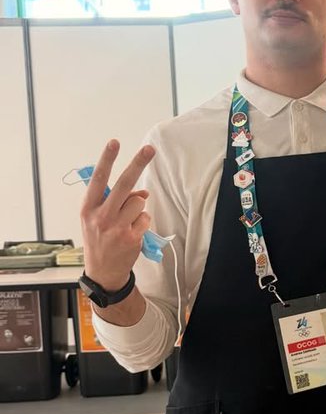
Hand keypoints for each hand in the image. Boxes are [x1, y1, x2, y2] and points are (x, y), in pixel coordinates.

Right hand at [80, 139, 155, 288]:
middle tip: (149, 149)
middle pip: (125, 184)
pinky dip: (142, 222)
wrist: (103, 271)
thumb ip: (115, 201)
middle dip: (138, 164)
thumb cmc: (100, 238)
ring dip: (138, 208)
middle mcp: (101, 216)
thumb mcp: (97, 218)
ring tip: (127, 221)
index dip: (107, 159)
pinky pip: (145, 218)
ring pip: (139, 202)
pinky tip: (132, 232)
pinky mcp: (132, 237)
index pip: (98, 179)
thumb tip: (142, 192)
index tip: (114, 142)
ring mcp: (117, 227)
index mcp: (88, 208)